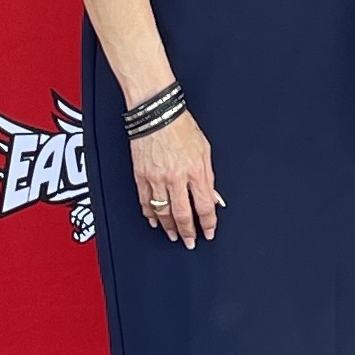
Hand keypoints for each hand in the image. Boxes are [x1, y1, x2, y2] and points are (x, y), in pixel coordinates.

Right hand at [131, 113, 221, 246]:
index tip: (209, 232)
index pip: (205, 206)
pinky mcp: (141, 176)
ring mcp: (157, 178)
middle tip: (190, 242)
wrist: (156, 112)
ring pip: (163, 213)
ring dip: (169, 228)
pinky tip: (154, 221)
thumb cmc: (181, 126)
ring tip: (173, 235)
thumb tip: (213, 197)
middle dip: (188, 233)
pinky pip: (145, 202)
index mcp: (196, 171)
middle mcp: (176, 178)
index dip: (209, 223)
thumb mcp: (204, 150)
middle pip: (183, 215)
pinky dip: (150, 214)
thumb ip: (208, 176)